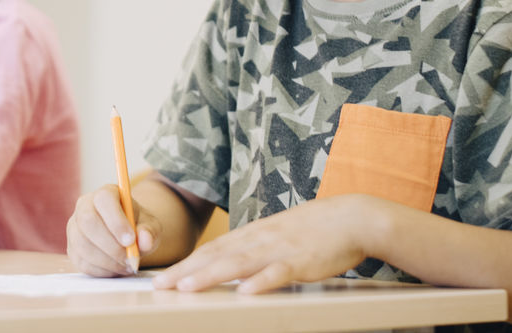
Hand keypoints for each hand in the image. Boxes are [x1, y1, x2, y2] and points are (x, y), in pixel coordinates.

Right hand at [67, 184, 160, 276]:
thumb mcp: (150, 226)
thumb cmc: (137, 227)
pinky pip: (82, 262)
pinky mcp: (72, 249)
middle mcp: (84, 206)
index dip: (116, 221)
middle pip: (87, 221)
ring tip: (126, 264)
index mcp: (105, 193)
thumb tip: (145, 240)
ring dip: (107, 261)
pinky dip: (102, 270)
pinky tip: (116, 268)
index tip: (130, 240)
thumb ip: (150, 231)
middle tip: (129, 258)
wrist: (126, 239)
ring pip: (83, 245)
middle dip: (110, 245)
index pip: (104, 200)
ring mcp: (74, 228)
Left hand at [153, 194, 380, 292]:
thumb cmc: (314, 231)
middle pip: (216, 255)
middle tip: (159, 286)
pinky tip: (245, 292)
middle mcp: (259, 239)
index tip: (162, 278)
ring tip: (186, 287)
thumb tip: (230, 267)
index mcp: (252, 235)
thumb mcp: (277, 237)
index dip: (185, 264)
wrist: (351, 218)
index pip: (211, 250)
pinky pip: (279, 272)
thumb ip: (254, 251)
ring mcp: (279, 249)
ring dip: (210, 275)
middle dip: (185, 271)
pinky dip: (261, 282)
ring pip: (238, 263)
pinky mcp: (302, 261)